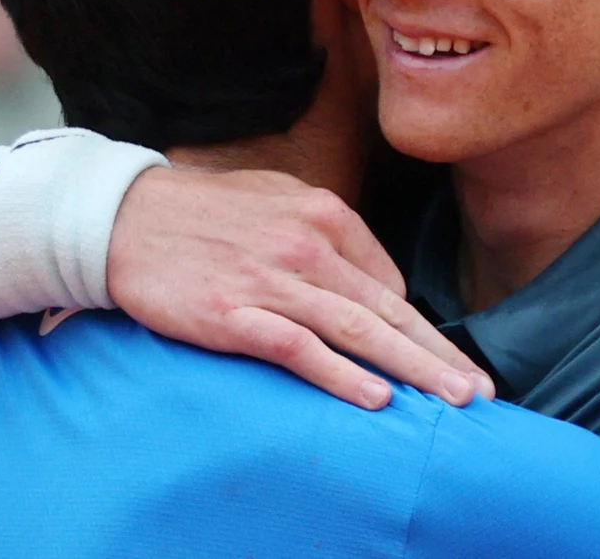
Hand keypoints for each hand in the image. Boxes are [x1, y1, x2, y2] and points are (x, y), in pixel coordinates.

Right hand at [106, 166, 496, 409]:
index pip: (385, 280)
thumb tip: (369, 282)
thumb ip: (325, 234)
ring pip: (357, 331)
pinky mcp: (233, 313)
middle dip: (438, 354)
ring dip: (411, 369)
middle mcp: (306, 245)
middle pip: (386, 310)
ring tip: (450, 400)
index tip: (443, 361)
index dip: (415, 327)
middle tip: (479, 392)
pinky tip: (375, 397)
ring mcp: (270, 280)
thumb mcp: (275, 199)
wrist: (121, 217)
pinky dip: (341, 374)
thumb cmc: (201, 212)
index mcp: (322, 213)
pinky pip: (299, 349)